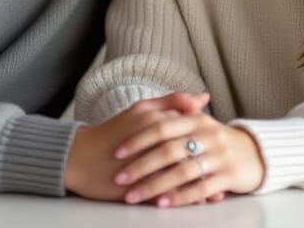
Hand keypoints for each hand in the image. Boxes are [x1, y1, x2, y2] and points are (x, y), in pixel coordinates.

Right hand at [65, 92, 208, 200]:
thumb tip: (203, 98)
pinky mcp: (134, 188)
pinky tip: (192, 204)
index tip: (222, 146)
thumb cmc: (113, 131)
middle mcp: (150, 142)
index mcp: (153, 121)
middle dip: (207, 166)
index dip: (207, 140)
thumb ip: (173, 101)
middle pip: (186, 155)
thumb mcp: (141, 109)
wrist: (79, 157)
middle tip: (223, 172)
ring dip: (198, 187)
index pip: (189, 130)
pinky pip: (163, 196)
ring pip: (178, 178)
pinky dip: (180, 201)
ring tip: (214, 194)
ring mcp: (143, 167)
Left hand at [112, 113, 264, 206]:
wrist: (255, 153)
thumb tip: (149, 109)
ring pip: (181, 171)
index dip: (138, 139)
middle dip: (141, 165)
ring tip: (134, 195)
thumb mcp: (199, 120)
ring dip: (154, 185)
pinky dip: (179, 196)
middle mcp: (208, 134)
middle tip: (120, 177)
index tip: (117, 152)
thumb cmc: (216, 139)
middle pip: (168, 150)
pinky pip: (200, 188)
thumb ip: (176, 111)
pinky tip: (162, 203)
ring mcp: (219, 155)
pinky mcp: (229, 175)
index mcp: (196, 118)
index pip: (161, 126)